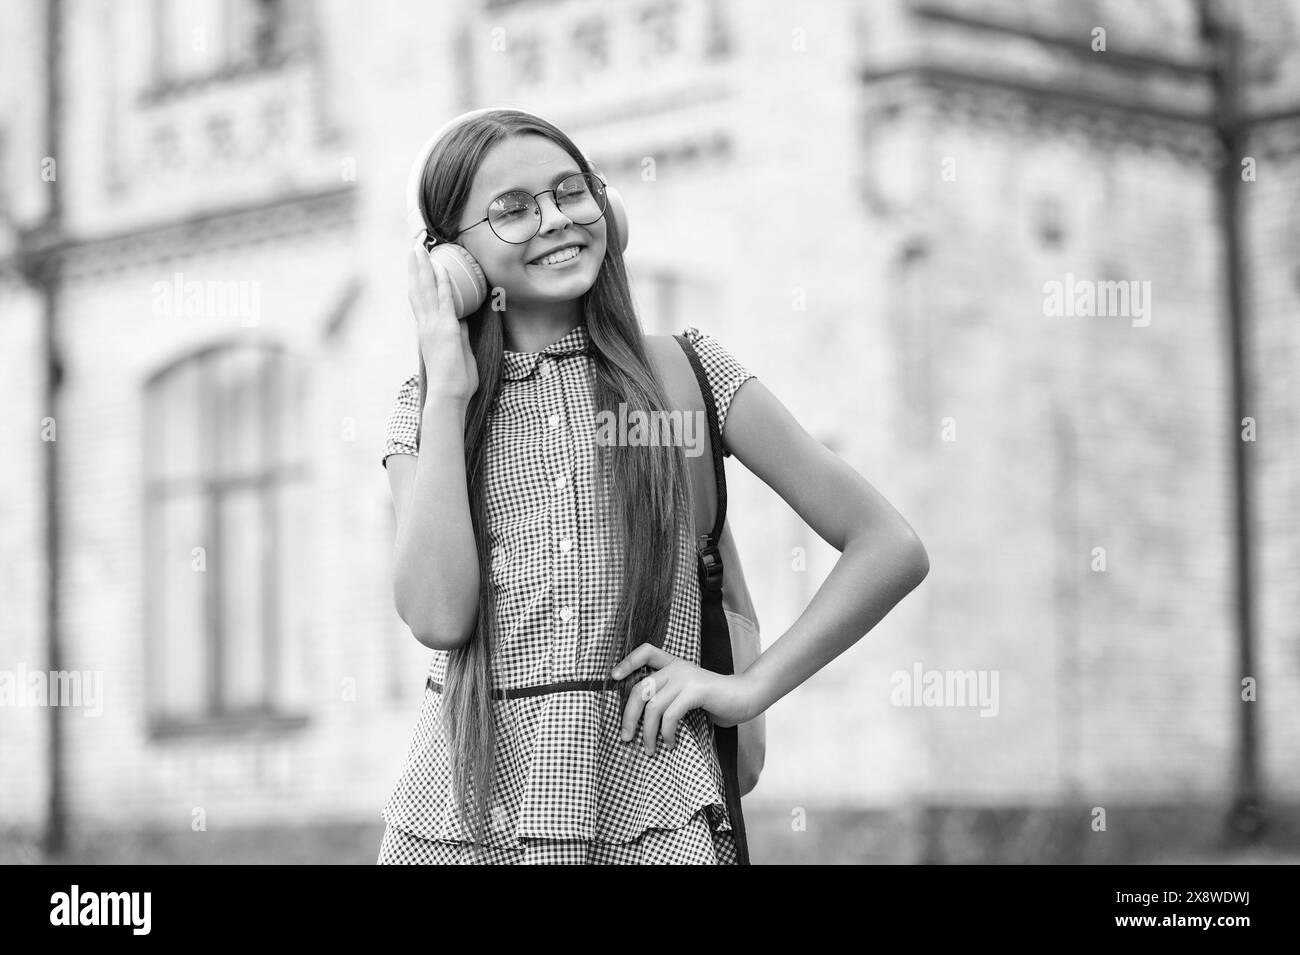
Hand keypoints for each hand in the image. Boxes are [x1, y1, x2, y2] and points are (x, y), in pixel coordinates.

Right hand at [408, 240, 477, 406]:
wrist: (448, 396)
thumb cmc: (454, 381)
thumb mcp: (458, 352)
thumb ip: (459, 335)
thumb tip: (463, 321)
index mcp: (427, 332)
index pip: (420, 301)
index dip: (417, 282)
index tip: (417, 266)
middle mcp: (426, 326)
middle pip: (417, 290)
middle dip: (415, 268)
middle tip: (412, 247)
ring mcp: (433, 326)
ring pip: (426, 290)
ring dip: (424, 268)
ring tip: (419, 248)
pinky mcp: (445, 329)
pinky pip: (445, 300)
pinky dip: (443, 283)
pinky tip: (442, 268)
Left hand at [611, 645, 756, 756]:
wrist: (746, 697)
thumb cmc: (716, 701)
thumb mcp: (687, 694)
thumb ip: (668, 697)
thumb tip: (640, 719)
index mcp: (674, 665)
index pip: (646, 651)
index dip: (627, 661)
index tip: (613, 677)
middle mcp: (677, 667)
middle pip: (640, 689)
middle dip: (629, 716)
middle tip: (626, 738)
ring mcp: (686, 678)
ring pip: (653, 706)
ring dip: (648, 733)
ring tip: (650, 749)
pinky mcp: (696, 691)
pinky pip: (670, 715)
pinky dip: (667, 734)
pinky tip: (670, 744)